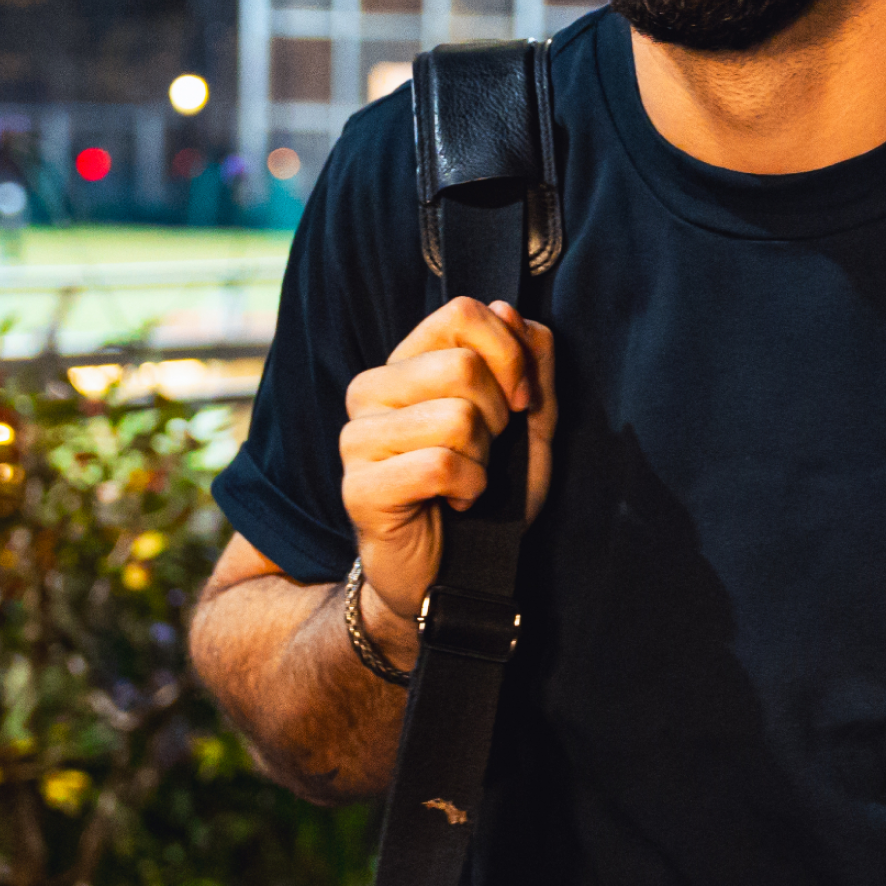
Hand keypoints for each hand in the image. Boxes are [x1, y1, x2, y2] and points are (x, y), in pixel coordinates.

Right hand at [339, 297, 556, 627]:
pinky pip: (441, 466)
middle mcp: (371, 392)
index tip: (520, 401)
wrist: (455, 575)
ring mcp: (357, 438)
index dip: (509, 354)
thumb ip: (528, 366)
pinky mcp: (357, 487)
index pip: (460, 312)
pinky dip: (468, 491)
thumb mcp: (526, 427)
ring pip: (456, 418)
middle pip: (462, 366)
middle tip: (485, 454)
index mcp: (406, 365)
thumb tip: (512, 310)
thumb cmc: (486, 496)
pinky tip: (454, 505)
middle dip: (498, 418)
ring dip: (482, 461)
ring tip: (465, 483)